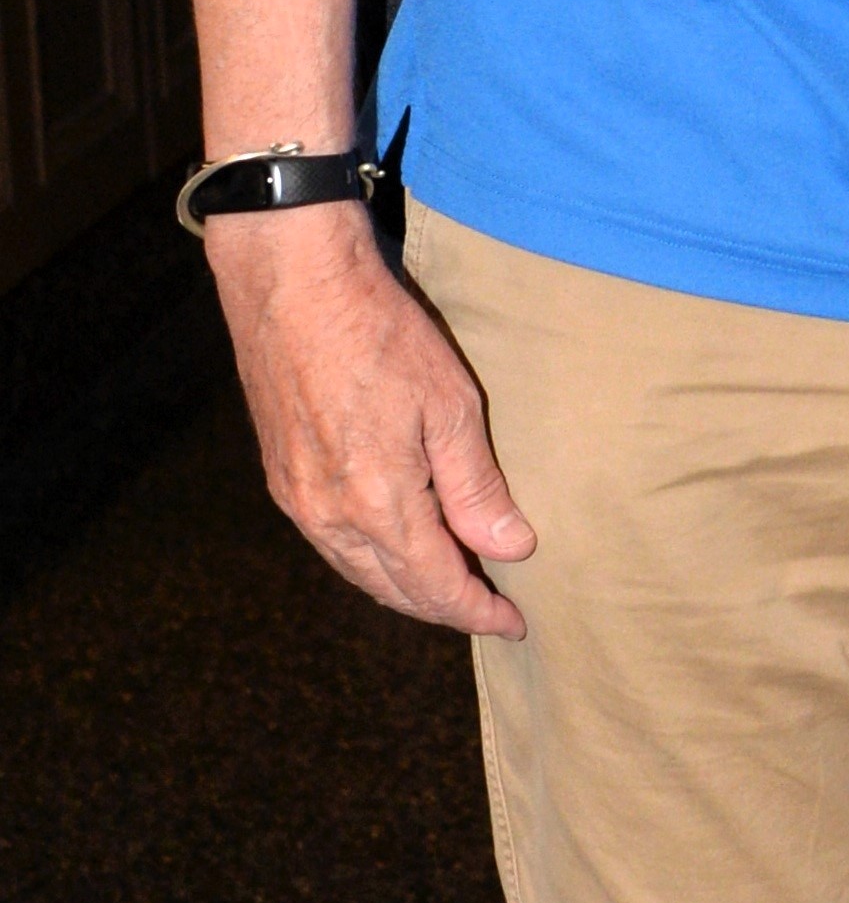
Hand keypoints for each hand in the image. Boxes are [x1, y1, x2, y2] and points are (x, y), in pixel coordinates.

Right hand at [206, 199, 534, 634]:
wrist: (291, 279)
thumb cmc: (377, 332)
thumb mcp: (449, 405)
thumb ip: (476, 487)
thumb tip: (510, 549)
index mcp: (374, 504)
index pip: (434, 586)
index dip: (477, 611)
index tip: (513, 623)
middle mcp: (327, 515)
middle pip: (392, 589)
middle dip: (442, 607)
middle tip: (489, 609)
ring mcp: (296, 497)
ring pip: (356, 570)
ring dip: (404, 586)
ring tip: (450, 583)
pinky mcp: (280, 473)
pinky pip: (331, 541)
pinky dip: (370, 557)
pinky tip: (396, 544)